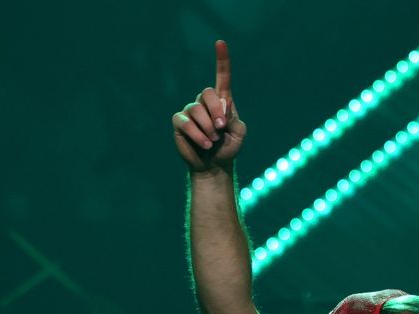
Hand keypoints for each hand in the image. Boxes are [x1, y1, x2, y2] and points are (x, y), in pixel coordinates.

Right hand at [172, 40, 246, 172]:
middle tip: (221, 127)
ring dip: (208, 127)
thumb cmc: (228, 147)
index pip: (222, 76)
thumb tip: (221, 106)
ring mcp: (190, 111)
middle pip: (207, 93)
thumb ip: (234, 118)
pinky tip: (205, 143)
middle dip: (216, 110)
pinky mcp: (179, 122)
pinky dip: (198, 134)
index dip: (221, 60)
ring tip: (213, 140)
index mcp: (222, 100)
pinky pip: (185, 123)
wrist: (214, 166)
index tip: (220, 43)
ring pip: (196, 109)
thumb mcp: (239, 133)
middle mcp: (204, 102)